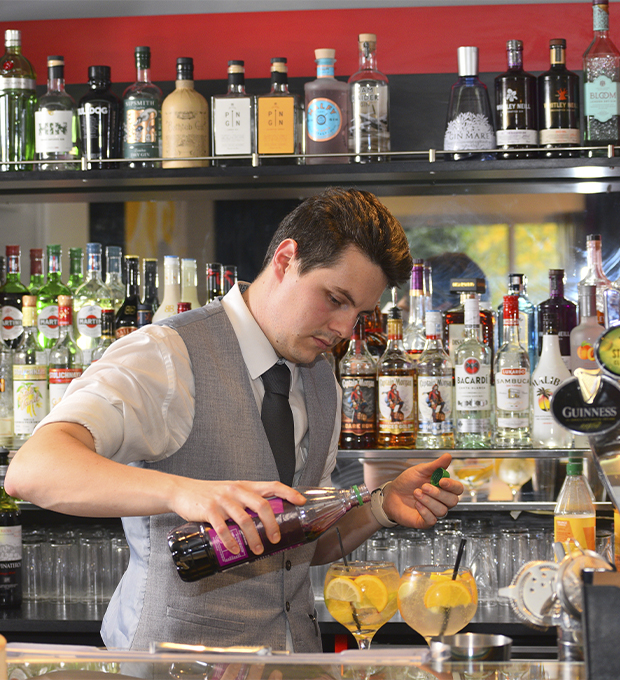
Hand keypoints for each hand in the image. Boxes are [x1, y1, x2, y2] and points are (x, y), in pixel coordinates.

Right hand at [171, 478, 305, 556]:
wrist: (182, 491)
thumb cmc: (211, 494)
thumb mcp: (231, 492)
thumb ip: (247, 501)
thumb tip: (267, 520)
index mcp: (245, 485)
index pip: (272, 485)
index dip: (288, 492)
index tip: (301, 501)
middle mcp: (236, 490)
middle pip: (262, 505)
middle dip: (272, 524)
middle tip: (276, 539)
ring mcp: (222, 500)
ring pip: (244, 519)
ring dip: (253, 537)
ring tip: (258, 549)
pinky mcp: (208, 510)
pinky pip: (222, 528)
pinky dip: (230, 540)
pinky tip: (234, 549)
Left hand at [381, 453, 462, 528]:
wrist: (391, 494)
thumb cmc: (407, 482)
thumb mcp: (420, 470)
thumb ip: (435, 465)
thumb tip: (448, 456)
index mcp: (443, 488)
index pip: (458, 489)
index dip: (452, 486)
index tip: (441, 481)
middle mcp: (441, 501)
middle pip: (453, 501)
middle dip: (438, 493)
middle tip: (423, 486)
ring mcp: (434, 512)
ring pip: (442, 510)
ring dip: (428, 501)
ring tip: (416, 493)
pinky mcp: (425, 521)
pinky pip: (432, 520)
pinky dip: (424, 511)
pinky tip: (416, 504)